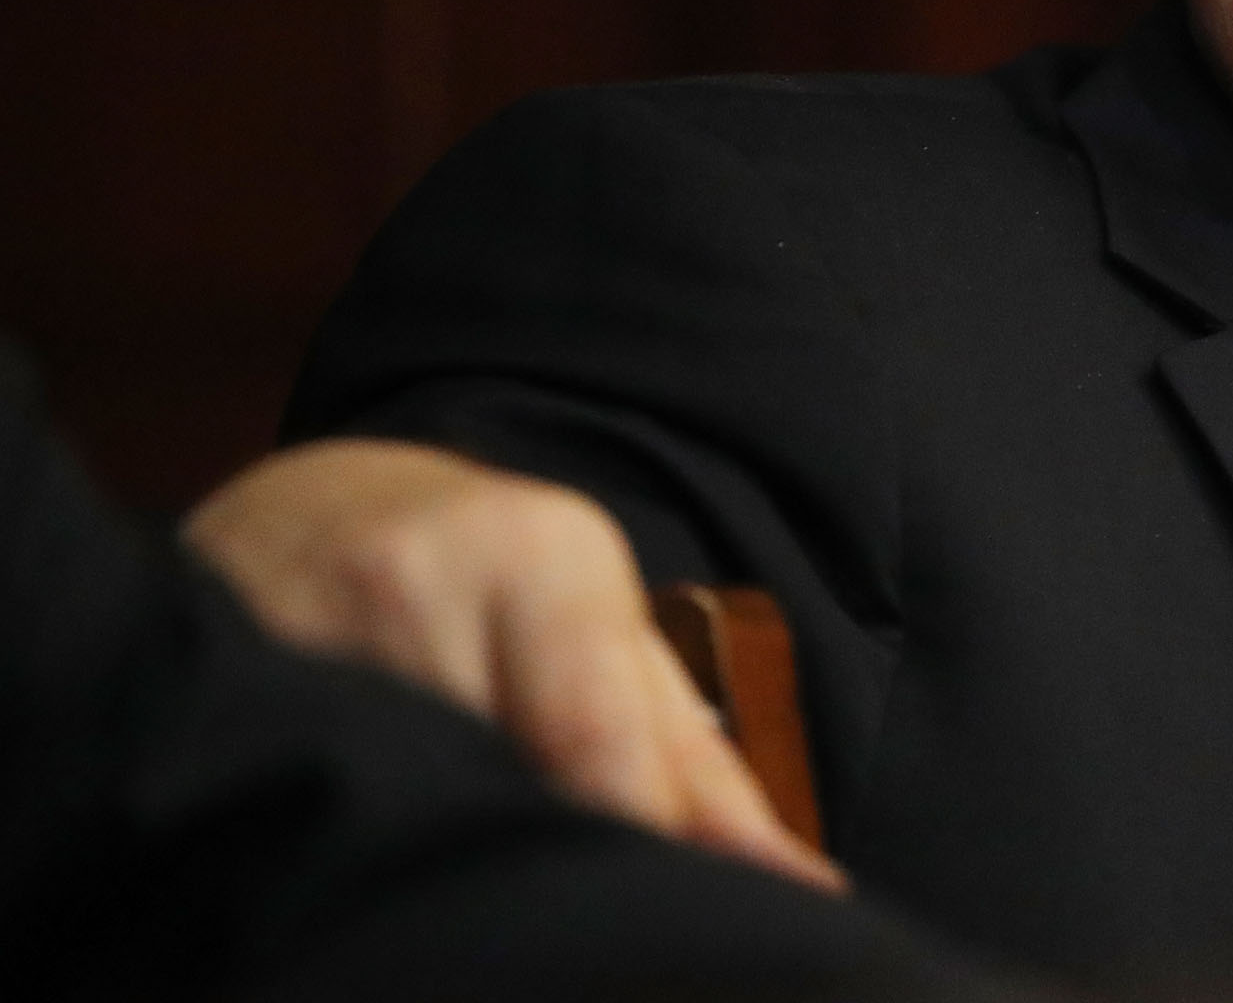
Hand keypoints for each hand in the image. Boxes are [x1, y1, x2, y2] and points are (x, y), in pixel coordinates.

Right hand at [185, 438, 844, 892]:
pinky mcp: (220, 667)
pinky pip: (297, 792)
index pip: (594, 745)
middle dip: (530, 865)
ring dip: (432, 857)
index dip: (625, 851)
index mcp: (543, 556)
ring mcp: (302, 622)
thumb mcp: (613, 638)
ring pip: (389, 800)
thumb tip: (805, 890)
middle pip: (492, 781)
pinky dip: (343, 840)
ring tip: (455, 872)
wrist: (320, 505)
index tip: (655, 934)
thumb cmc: (502, 585)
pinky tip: (365, 853)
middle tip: (560, 916)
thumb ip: (699, 769)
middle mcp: (420, 576)